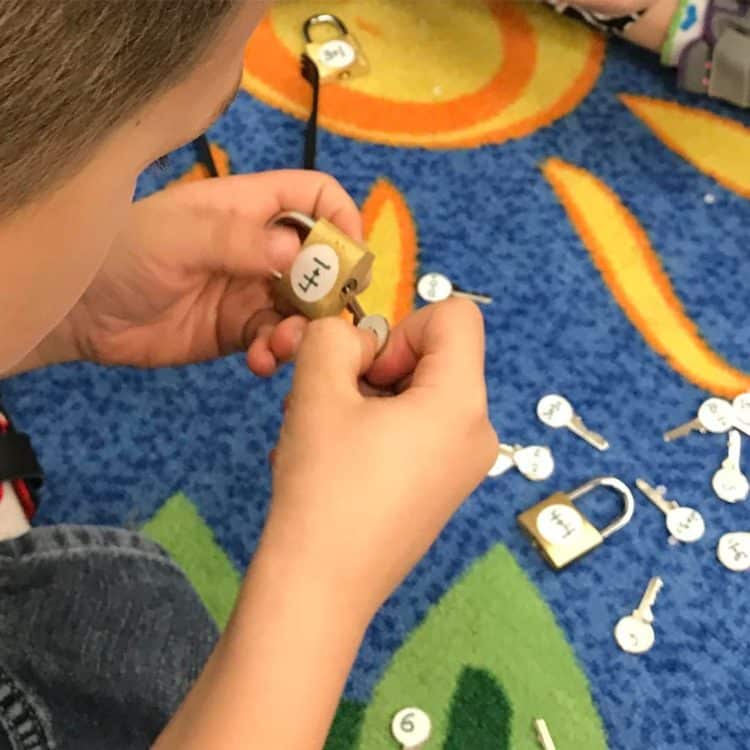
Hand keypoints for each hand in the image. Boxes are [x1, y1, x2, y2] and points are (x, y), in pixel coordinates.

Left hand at [27, 171, 359, 374]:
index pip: (314, 196)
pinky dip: (275, 353)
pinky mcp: (240, 331)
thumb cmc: (123, 254)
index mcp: (248, 207)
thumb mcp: (179, 238)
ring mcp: (252, 291)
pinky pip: (275, 340)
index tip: (349, 255)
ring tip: (282, 344)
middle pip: (321, 259)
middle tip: (325, 317)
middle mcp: (259, 247)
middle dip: (330, 288)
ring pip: (303, 307)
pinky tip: (259, 362)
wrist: (83, 313)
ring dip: (304, 329)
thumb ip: (238, 241)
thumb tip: (301, 249)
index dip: (340, 218)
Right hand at [262, 298, 497, 619]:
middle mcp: (477, 432)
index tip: (365, 375)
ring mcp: (461, 467)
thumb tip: (354, 344)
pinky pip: (411, 435)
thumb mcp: (318, 390)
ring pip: (412, 397)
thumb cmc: (324, 485)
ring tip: (319, 440)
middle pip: (431, 358)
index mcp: (463, 402)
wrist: (319, 588)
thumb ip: (333, 337)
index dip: (401, 327)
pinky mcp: (439, 491)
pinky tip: (334, 465)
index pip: (455, 316)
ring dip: (361, 403)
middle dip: (372, 370)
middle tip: (327, 406)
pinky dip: (371, 433)